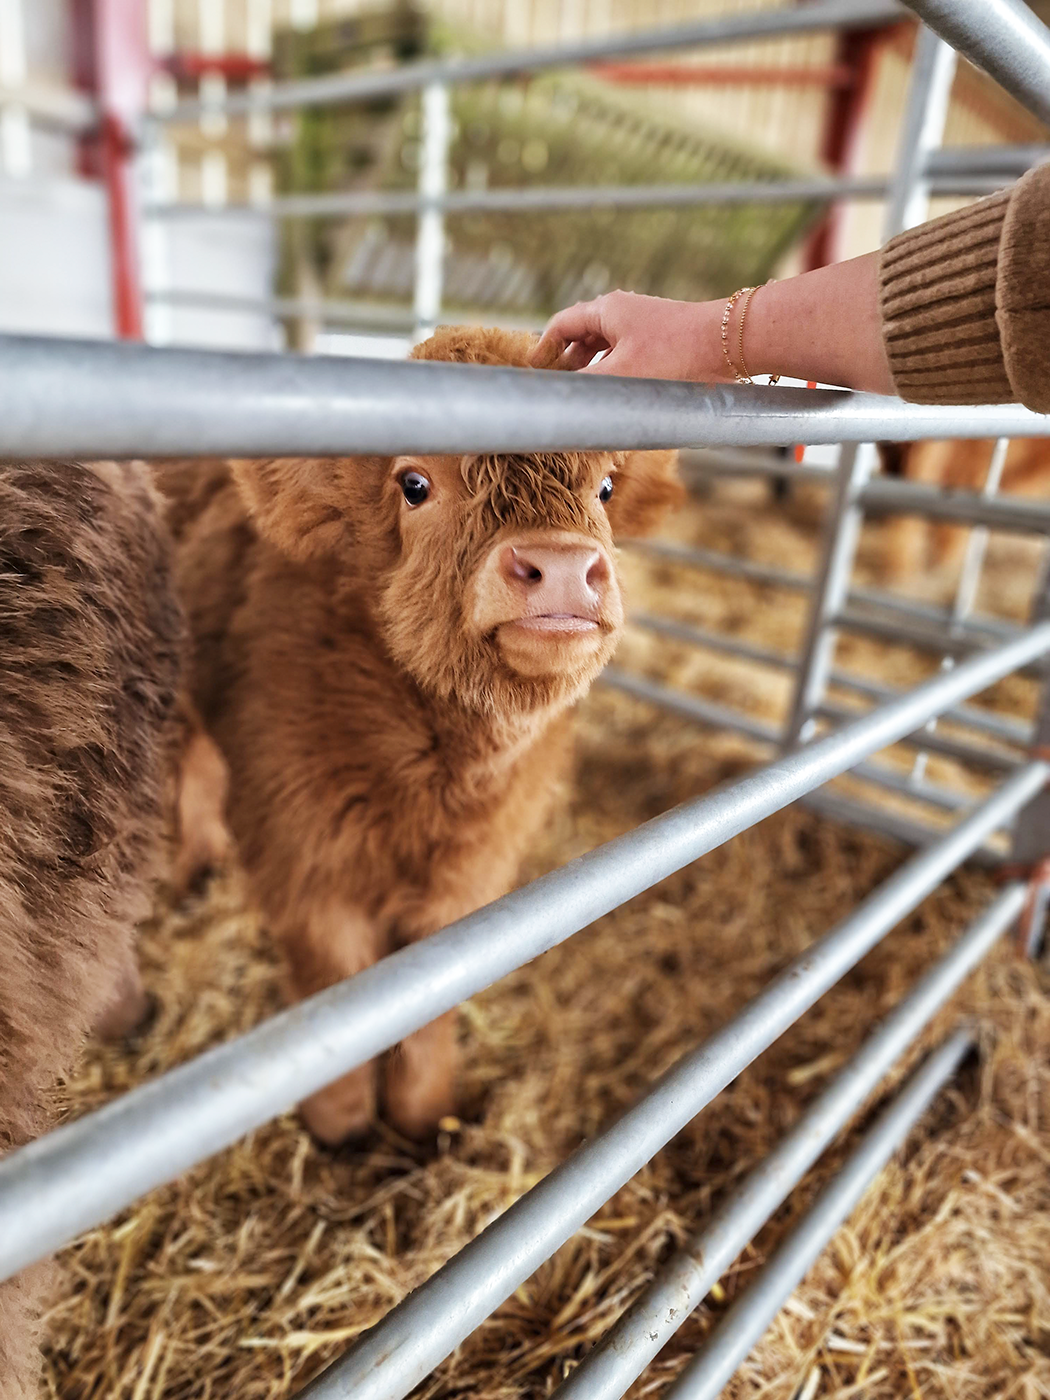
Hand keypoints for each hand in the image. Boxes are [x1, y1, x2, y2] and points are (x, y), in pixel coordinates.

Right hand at [530, 290, 729, 381]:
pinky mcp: (659, 342)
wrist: (727, 344)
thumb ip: (586, 386)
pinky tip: (615, 397)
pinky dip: (613, 374)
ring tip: (584, 399)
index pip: (561, 324)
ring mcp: (641, 327)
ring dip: (591, 372)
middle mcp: (622, 313)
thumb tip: (559, 400)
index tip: (533, 372)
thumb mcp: (621, 374)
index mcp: (606, 310)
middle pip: (581, 337)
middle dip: (566, 364)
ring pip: (604, 349)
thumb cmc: (674, 353)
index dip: (543, 348)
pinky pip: (624, 357)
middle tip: (557, 391)